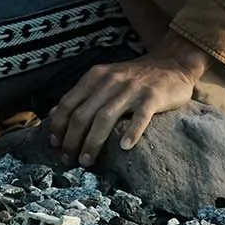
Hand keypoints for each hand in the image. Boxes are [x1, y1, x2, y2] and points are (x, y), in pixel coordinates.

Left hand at [47, 35, 208, 165]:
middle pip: (84, 113)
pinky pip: (140, 116)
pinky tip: (124, 147)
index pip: (69, 102)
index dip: (58, 125)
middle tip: (69, 160)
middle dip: (73, 139)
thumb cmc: (134, 77)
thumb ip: (81, 95)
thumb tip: (52, 114)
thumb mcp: (104, 79)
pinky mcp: (153, 96)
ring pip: (106, 117)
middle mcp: (111, 80)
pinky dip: (131, 132)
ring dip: (93, 141)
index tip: (55, 145)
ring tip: (87, 161)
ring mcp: (132, 88)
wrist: (172, 63)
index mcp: (96, 76)